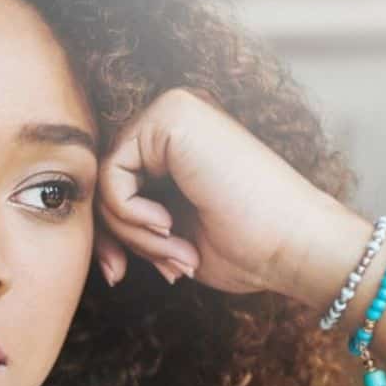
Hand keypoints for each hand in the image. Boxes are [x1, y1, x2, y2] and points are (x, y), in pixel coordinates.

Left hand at [93, 88, 350, 294]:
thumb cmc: (246, 248)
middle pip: (101, 181)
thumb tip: (92, 244)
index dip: (108, 236)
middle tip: (158, 267)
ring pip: (104, 179)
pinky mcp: (171, 115)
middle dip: (115, 236)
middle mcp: (173, 121)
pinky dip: (128, 212)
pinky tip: (168, 225)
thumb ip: (129, 224)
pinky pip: (111, 172)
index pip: (110, 187)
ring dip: (130, 231)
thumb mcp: (167, 240)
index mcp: (176, 146)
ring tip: (175, 250)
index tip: (118, 273)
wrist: (293, 246)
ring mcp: (173, 112)